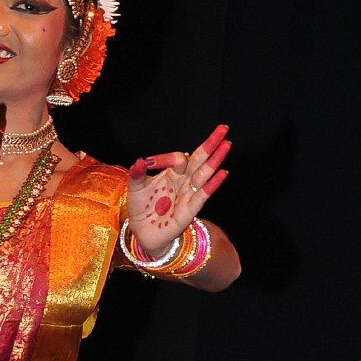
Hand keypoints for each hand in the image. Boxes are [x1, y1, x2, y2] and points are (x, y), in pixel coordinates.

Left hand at [126, 124, 230, 254]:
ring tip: (226, 145)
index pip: (178, 158)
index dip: (166, 157)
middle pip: (200, 159)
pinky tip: (222, 173)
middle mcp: (184, 181)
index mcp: (173, 173)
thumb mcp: (135, 189)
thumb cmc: (142, 208)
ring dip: (215, 160)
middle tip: (223, 128)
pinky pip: (203, 195)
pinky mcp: (189, 210)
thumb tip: (140, 161)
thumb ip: (137, 174)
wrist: (143, 232)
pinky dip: (212, 184)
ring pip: (204, 174)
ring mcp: (188, 194)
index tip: (149, 163)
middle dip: (211, 144)